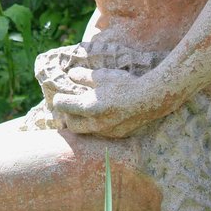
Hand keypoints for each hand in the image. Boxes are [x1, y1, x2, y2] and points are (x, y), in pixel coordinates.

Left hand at [48, 68, 169, 136]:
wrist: (152, 98)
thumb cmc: (125, 84)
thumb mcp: (101, 76)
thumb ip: (83, 76)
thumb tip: (70, 75)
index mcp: (89, 107)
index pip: (62, 106)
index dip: (59, 99)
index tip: (60, 95)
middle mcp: (96, 123)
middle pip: (71, 125)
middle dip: (68, 116)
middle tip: (71, 106)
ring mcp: (107, 131)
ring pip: (86, 131)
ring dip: (82, 122)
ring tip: (86, 110)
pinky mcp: (118, 135)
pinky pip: (101, 133)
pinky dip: (97, 125)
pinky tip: (103, 115)